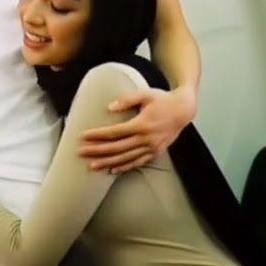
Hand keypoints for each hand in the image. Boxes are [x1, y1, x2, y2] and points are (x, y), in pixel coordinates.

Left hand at [78, 88, 195, 173]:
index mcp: (142, 124)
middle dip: (97, 151)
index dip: (97, 135)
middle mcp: (146, 138)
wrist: (184, 109)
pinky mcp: (156, 152)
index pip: (114, 132)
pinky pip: (137, 162)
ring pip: (125, 158)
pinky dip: (124, 167)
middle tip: (81, 153)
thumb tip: (109, 107)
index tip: (83, 136)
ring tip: (92, 166)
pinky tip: (112, 170)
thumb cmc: (163, 99)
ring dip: (108, 163)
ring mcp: (151, 147)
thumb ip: (127, 100)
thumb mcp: (145, 94)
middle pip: (116, 148)